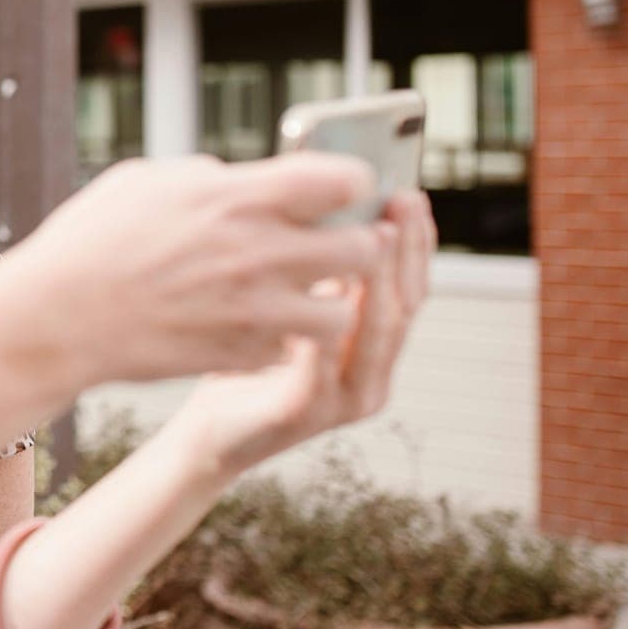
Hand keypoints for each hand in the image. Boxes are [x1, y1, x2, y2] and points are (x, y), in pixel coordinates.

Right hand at [4, 153, 384, 383]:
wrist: (54, 317)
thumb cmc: (89, 242)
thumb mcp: (145, 182)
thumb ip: (209, 178)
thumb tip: (241, 181)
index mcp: (237, 196)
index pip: (344, 179)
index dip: (351, 183)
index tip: (340, 190)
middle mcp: (257, 253)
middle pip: (362, 248)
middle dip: (358, 244)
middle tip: (341, 246)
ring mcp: (253, 311)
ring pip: (342, 313)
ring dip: (331, 304)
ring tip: (306, 297)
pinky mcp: (239, 354)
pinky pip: (291, 350)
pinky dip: (283, 341)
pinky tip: (257, 328)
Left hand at [169, 190, 435, 474]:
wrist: (210, 429)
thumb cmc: (245, 359)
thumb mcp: (288, 307)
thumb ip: (316, 271)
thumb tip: (326, 199)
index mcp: (373, 352)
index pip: (410, 293)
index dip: (417, 245)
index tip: (412, 198)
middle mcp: (370, 378)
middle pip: (402, 308)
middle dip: (405, 251)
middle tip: (401, 203)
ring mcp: (343, 400)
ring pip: (375, 334)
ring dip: (378, 281)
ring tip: (376, 235)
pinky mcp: (305, 413)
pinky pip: (321, 365)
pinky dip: (325, 324)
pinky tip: (322, 288)